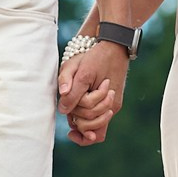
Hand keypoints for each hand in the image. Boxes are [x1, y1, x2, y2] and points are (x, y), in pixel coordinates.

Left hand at [58, 16, 130, 144]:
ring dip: (82, 115)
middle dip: (79, 121)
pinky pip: (98, 111)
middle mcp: (113, 106)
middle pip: (93, 127)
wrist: (114, 42)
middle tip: (70, 110)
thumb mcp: (82, 71)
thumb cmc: (98, 55)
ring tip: (73, 102)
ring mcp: (113, 101)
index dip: (81, 134)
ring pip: (95, 120)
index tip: (69, 132)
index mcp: (108, 104)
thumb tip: (63, 110)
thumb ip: (72, 92)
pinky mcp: (112, 95)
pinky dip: (87, 108)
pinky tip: (78, 98)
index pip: (94, 133)